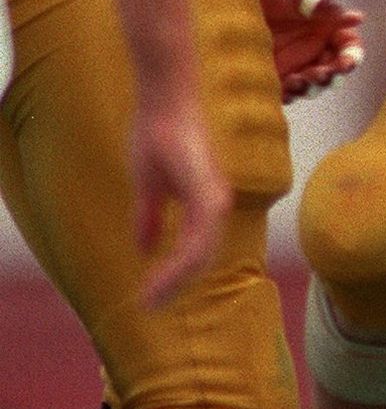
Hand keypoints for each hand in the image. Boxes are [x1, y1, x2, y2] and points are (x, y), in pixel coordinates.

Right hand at [130, 89, 230, 309]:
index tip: (151, 298)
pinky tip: (160, 278)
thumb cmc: (157, 135)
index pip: (196, 252)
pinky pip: (197, 240)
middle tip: (150, 307)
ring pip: (201, 255)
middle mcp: (215, 204)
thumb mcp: (149, 185)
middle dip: (175, 286)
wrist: (163, 101)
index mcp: (204, 203)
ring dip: (175, 281)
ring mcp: (214, 199)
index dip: (175, 277)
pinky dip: (179, 264)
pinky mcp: (207, 193)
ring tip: (151, 300)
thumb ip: (150, 218)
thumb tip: (145, 249)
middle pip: (202, 260)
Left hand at [237, 0, 363, 99]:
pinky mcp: (272, 70)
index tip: (344, 64)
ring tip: (297, 81)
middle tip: (318, 75)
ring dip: (309, 87)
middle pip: (332, 70)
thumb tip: (358, 18)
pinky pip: (285, 89)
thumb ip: (324, 6)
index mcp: (326, 25)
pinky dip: (287, 94)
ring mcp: (293, 60)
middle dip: (329, 77)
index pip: (348, 46)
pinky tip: (283, 91)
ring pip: (310, 84)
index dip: (351, 57)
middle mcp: (313, 45)